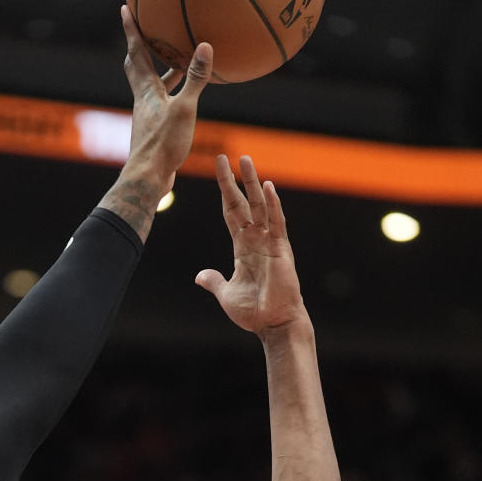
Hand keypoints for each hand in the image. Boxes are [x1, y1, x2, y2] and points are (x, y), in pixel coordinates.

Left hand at [122, 6, 211, 191]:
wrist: (147, 180)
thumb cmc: (162, 145)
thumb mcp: (184, 109)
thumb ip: (195, 78)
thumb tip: (205, 45)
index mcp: (147, 90)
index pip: (137, 52)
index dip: (132, 29)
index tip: (125, 8)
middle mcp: (143, 100)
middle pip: (137, 67)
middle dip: (139, 47)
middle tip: (143, 30)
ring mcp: (147, 116)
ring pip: (150, 86)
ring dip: (160, 71)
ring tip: (174, 59)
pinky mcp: (154, 131)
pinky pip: (161, 103)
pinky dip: (170, 93)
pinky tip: (181, 98)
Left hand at [195, 155, 306, 336]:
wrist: (273, 323)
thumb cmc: (253, 311)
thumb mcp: (226, 293)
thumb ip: (214, 281)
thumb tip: (200, 276)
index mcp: (243, 247)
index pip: (231, 213)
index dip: (224, 193)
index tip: (218, 173)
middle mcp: (257, 239)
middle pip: (244, 203)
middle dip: (235, 180)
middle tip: (227, 156)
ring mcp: (270, 242)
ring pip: (260, 206)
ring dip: (252, 183)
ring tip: (245, 160)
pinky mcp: (281, 249)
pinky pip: (277, 222)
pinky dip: (273, 204)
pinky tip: (267, 187)